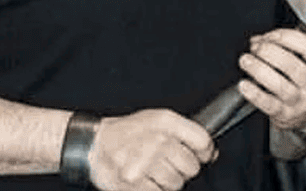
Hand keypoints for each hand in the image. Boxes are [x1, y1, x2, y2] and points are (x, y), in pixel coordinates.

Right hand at [89, 109, 216, 190]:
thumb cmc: (128, 133)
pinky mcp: (133, 182)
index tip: (199, 154)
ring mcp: (144, 162)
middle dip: (181, 168)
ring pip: (176, 184)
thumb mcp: (157, 121)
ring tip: (151, 170)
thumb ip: (186, 133)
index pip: (202, 141)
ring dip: (166, 181)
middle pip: (191, 167)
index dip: (204, 151)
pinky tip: (142, 179)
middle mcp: (156, 139)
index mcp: (164, 121)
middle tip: (164, 161)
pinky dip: (152, 189)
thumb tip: (211, 153)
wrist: (94, 144)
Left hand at [237, 28, 305, 129]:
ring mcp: (302, 102)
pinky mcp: (286, 115)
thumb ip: (283, 46)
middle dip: (268, 52)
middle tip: (255, 48)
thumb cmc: (305, 82)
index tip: (269, 36)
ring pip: (280, 85)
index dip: (286, 37)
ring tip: (246, 61)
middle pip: (292, 65)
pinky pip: (269, 104)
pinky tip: (245, 84)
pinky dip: (255, 94)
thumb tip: (257, 41)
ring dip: (259, 69)